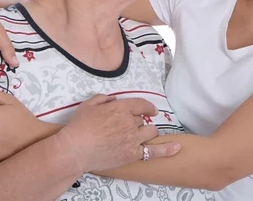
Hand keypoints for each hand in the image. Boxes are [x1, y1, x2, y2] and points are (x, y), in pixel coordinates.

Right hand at [57, 95, 180, 172]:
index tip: (150, 110)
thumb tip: (114, 100)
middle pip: (142, 120)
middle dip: (136, 122)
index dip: (147, 107)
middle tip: (125, 128)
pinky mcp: (132, 154)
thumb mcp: (89, 104)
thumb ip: (104, 99)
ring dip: (147, 131)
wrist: (75, 149)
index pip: (141, 104)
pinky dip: (167, 150)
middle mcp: (130, 122)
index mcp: (121, 108)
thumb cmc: (79, 127)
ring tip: (139, 135)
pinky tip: (177, 148)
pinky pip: (154, 151)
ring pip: (150, 131)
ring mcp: (133, 139)